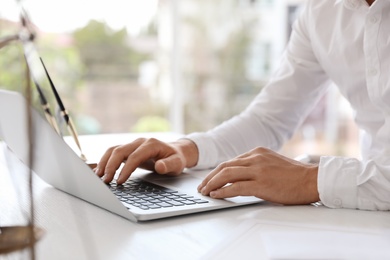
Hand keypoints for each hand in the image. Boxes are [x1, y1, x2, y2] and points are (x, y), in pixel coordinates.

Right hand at [95, 138, 198, 183]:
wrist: (175, 152)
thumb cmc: (176, 158)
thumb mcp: (177, 163)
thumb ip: (169, 165)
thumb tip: (159, 166)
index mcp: (151, 144)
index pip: (134, 156)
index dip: (126, 169)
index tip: (120, 181)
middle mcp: (140, 142)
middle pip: (120, 150)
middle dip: (111, 166)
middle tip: (106, 181)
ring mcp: (133, 145)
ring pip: (114, 150)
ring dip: (105, 162)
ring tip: (99, 176)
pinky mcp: (129, 150)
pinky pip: (114, 153)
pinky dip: (106, 161)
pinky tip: (101, 171)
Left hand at [197, 147, 319, 204]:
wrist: (312, 180)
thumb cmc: (294, 175)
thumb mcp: (272, 163)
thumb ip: (256, 165)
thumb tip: (239, 176)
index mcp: (257, 152)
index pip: (230, 161)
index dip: (217, 172)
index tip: (209, 179)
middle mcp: (256, 158)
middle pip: (225, 166)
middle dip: (210, 177)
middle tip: (202, 186)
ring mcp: (258, 170)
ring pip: (227, 174)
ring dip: (212, 184)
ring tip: (205, 192)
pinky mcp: (262, 183)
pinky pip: (236, 187)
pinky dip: (223, 191)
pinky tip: (217, 195)